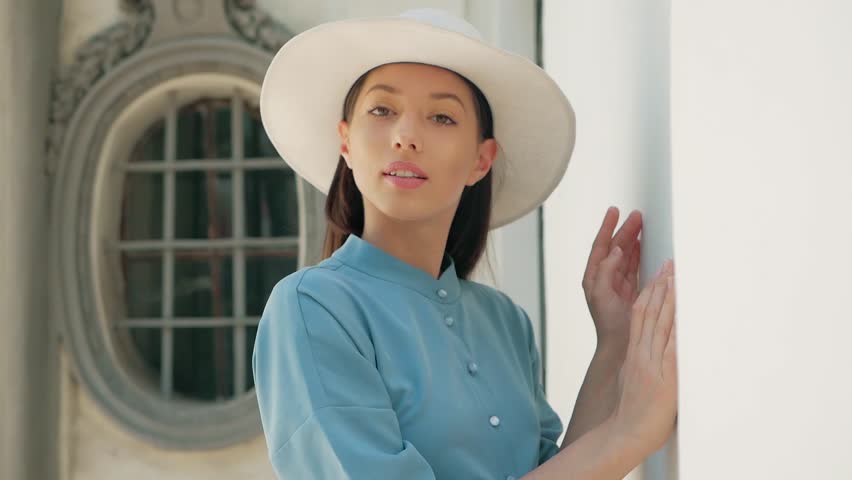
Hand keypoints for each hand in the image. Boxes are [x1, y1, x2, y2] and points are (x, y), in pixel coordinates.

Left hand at [582, 207, 642, 347]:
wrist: (619, 345)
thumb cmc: (606, 323)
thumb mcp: (600, 294)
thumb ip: (605, 271)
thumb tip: (614, 251)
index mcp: (593, 277)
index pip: (599, 246)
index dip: (606, 228)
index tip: (614, 211)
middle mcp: (604, 278)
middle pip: (614, 247)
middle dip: (624, 230)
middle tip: (637, 215)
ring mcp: (618, 284)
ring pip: (626, 255)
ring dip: (633, 239)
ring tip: (641, 224)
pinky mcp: (630, 290)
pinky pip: (634, 266)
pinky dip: (639, 254)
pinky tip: (643, 244)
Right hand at [610, 259, 677, 455]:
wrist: (626, 434)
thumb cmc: (631, 415)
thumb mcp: (631, 383)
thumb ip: (640, 367)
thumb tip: (648, 359)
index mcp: (634, 355)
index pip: (640, 316)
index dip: (650, 293)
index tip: (659, 276)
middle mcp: (641, 355)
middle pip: (649, 313)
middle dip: (660, 287)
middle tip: (670, 265)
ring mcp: (650, 364)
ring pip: (658, 324)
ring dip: (668, 299)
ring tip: (675, 277)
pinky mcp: (662, 376)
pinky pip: (670, 346)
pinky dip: (675, 327)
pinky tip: (682, 311)